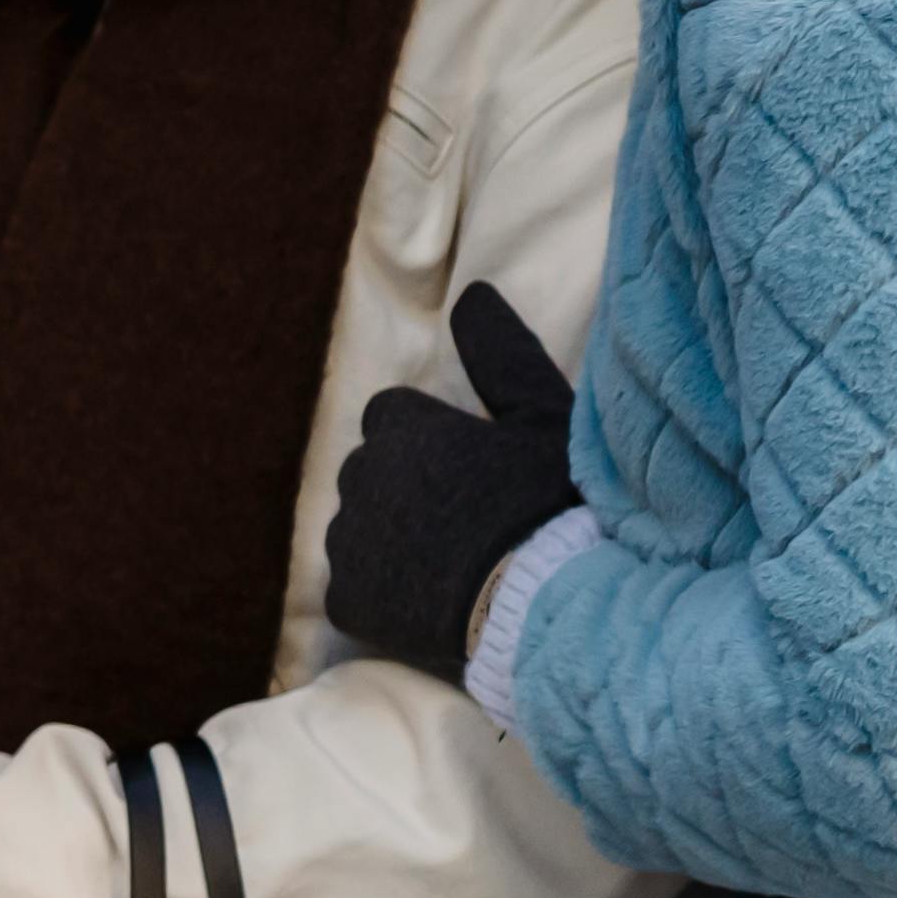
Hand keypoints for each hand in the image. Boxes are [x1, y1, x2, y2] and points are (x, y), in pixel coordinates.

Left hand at [321, 278, 583, 675]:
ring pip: (356, 528)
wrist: (546, 603)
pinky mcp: (346, 600)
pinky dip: (381, 595)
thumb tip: (473, 293)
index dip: (429, 439)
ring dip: (389, 538)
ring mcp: (349, 542)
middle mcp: (362, 478)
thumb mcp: (542, 418)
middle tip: (463, 518)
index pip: (390, 415)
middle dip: (404, 486)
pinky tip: (428, 603)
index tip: (467, 466)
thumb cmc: (550, 505)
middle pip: (369, 470)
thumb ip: (500, 354)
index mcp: (403, 430)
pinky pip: (353, 588)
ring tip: (450, 563)